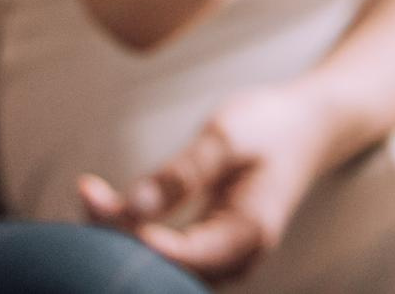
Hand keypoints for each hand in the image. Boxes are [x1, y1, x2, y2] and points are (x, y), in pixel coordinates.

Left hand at [79, 84, 338, 283]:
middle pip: (169, 267)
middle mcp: (236, 257)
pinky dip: (137, 232)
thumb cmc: (269, 126)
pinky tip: (108, 205)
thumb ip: (182, 172)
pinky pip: (169, 252)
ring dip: (125, 237)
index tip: (97, 203)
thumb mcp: (226, 137)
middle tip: (87, 193)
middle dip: (122, 238)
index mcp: (248, 233)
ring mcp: (224, 256)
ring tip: (91, 195)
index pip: (184, 255)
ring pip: (165, 264)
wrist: (307, 128)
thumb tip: (135, 206)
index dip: (136, 237)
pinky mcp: (211, 245)